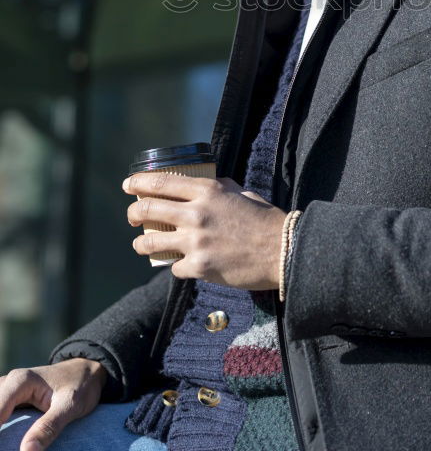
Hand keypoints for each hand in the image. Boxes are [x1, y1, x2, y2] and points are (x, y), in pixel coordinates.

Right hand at [0, 358, 106, 450]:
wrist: (86, 372)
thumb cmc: (80, 386)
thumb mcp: (71, 406)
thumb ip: (49, 427)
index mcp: (21, 381)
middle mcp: (9, 383)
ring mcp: (7, 391)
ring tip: (4, 450)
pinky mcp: (8, 400)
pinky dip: (0, 423)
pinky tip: (5, 441)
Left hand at [123, 173, 285, 288]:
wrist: (282, 250)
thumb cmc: (264, 219)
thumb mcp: (241, 192)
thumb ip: (219, 187)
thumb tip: (203, 185)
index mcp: (207, 191)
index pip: (161, 182)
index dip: (139, 183)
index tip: (128, 185)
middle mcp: (196, 214)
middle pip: (148, 210)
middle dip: (133, 213)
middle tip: (132, 216)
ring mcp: (196, 242)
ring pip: (151, 242)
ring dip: (141, 243)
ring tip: (141, 244)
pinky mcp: (199, 267)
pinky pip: (174, 267)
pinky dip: (176, 266)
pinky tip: (180, 265)